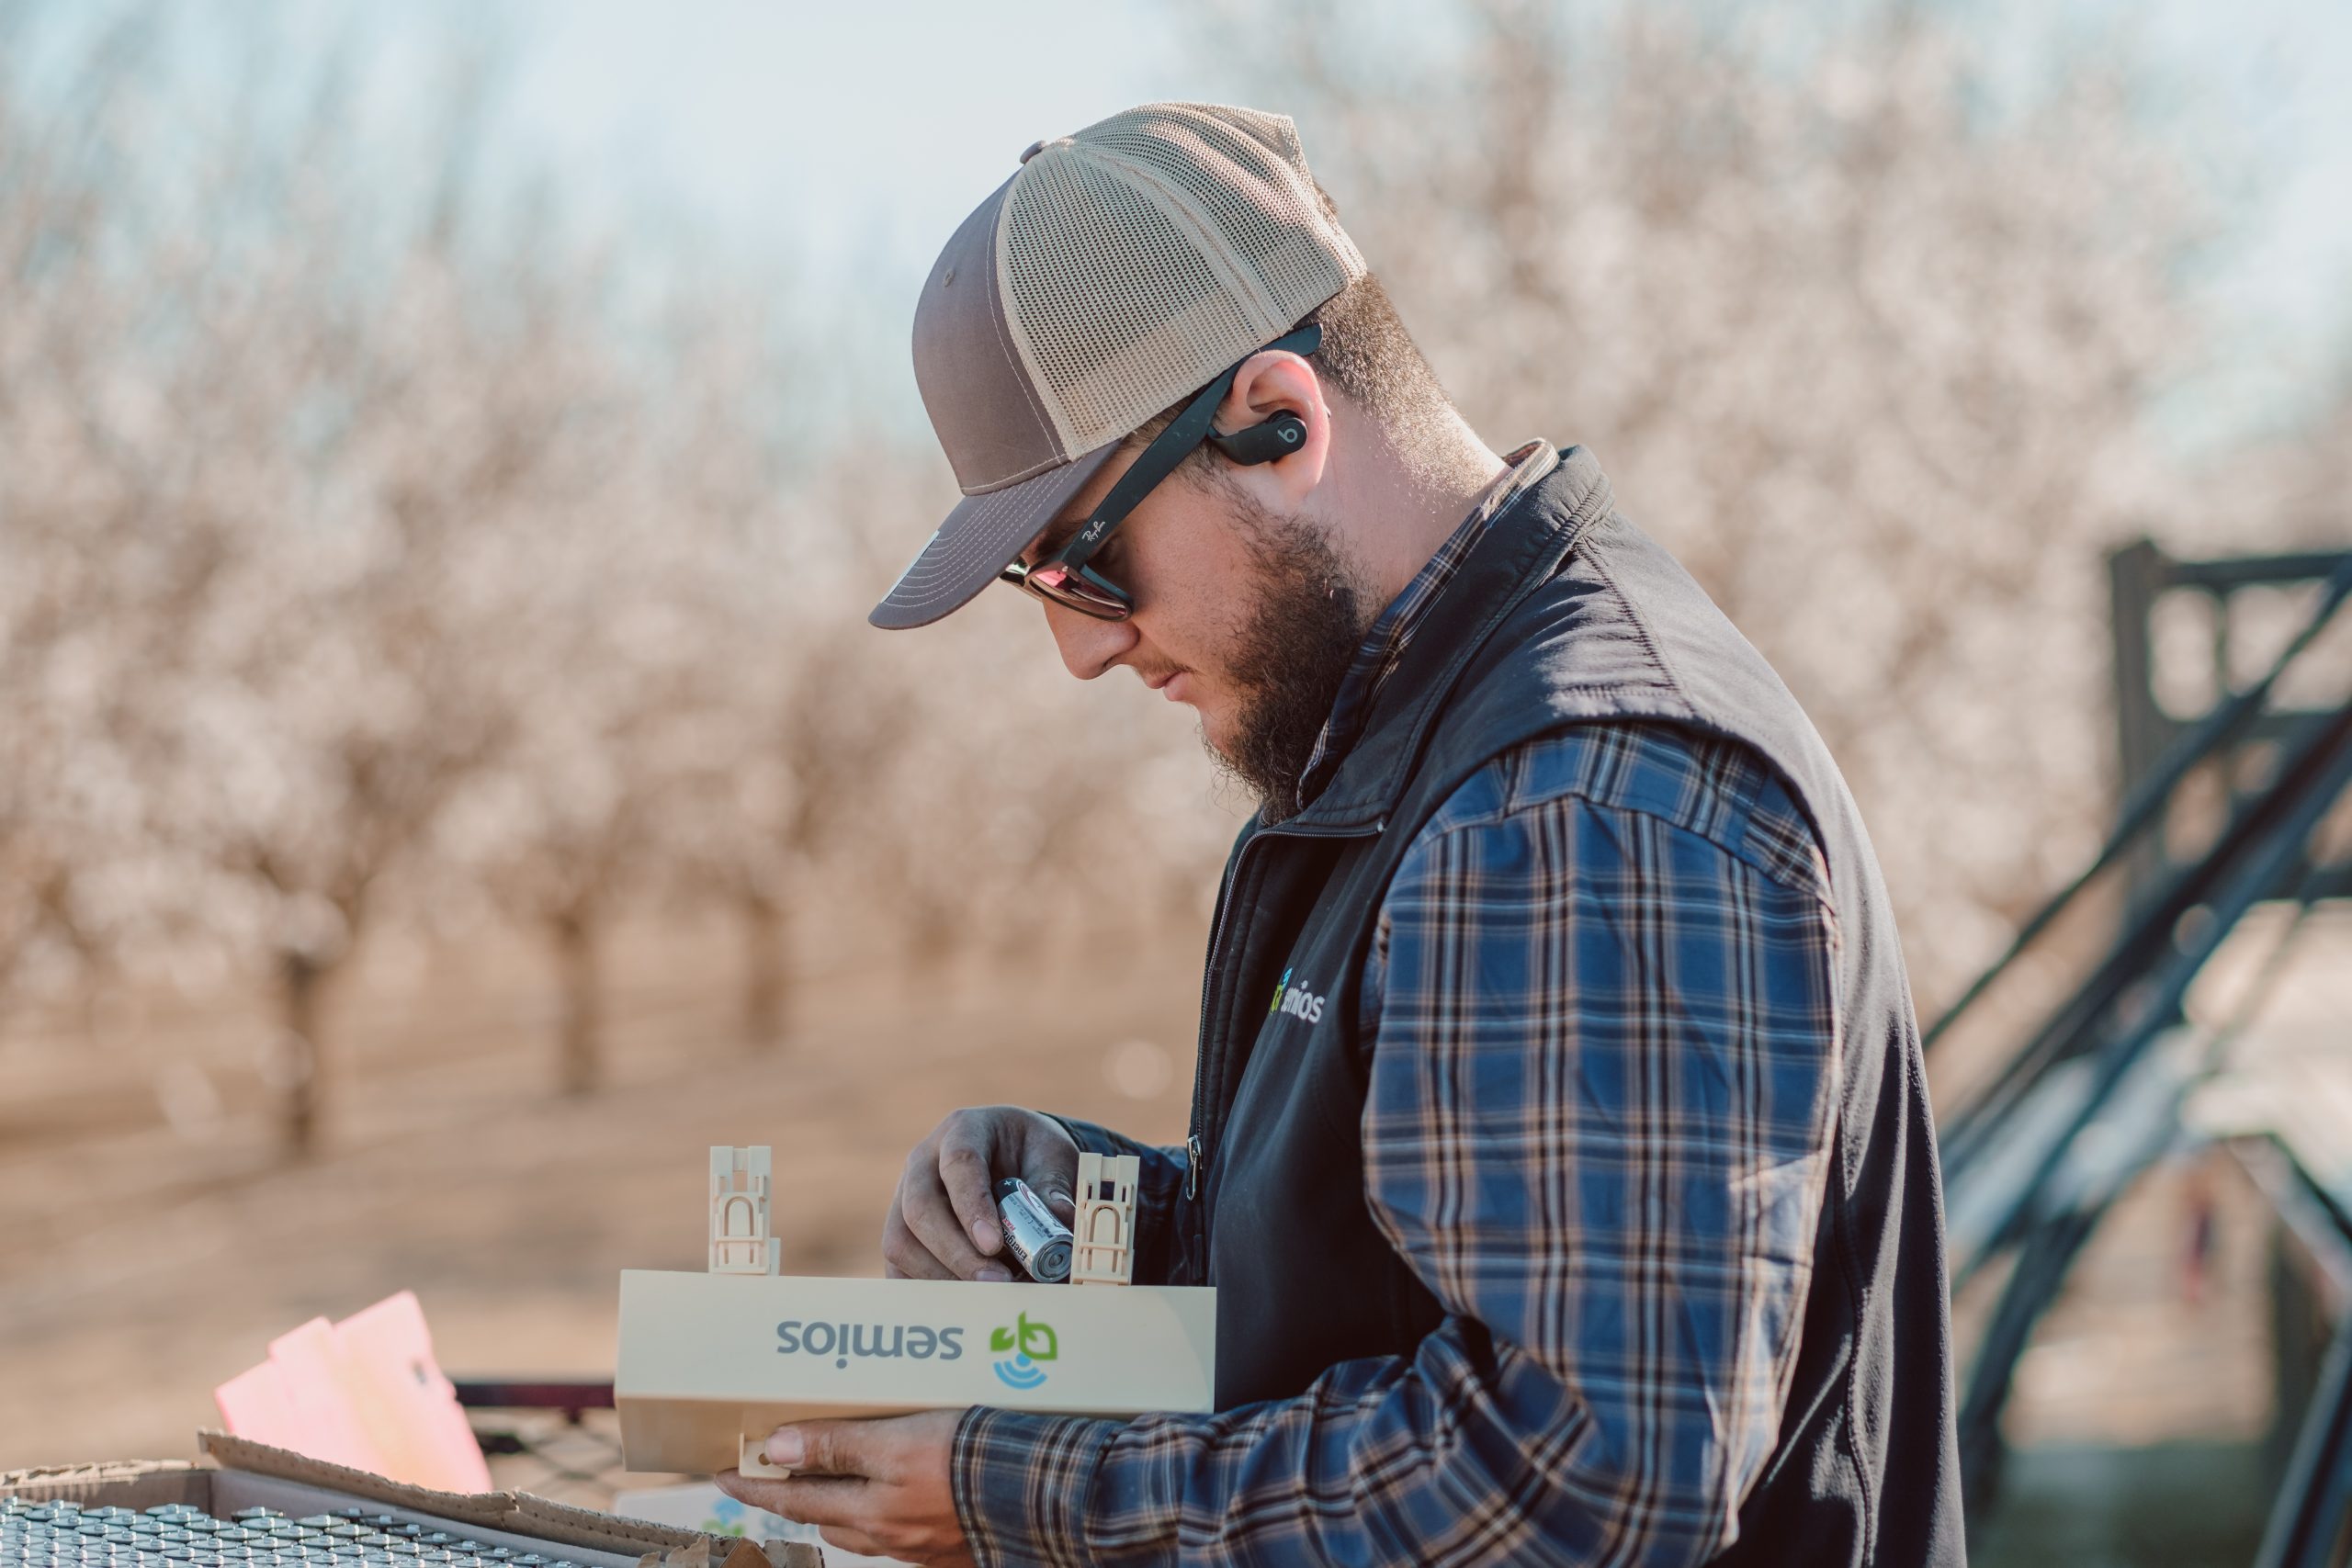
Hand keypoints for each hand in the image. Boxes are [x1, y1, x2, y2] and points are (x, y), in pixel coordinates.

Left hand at [717, 1411, 971, 1566]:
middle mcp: (893, 1537)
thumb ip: (839, 1445)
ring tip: (832, 1477)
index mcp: (872, 1513)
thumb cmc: (974, 1461)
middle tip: (775, 1471)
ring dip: (840, 1504)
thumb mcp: (899, 1442)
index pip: (794, 1500)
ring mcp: (926, 1545)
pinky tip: (902, 1494)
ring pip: (865, 1527)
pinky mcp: (957, 1542)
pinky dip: (885, 1511)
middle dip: (796, 1497)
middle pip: (826, 1519)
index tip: (720, 1473)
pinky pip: (903, 1531)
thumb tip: (777, 1450)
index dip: (754, 1487)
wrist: (1050, 1495)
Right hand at [883, 1105, 1076, 1280]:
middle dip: (957, 1252)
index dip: (972, 1206)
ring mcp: (904, 1198)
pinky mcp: (902, 1233)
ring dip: (942, 1276)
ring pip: (900, 1242)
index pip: (959, 1164)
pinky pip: (898, 1267)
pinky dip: (929, 1291)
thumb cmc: (1031, 1155)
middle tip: (998, 1281)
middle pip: (920, 1209)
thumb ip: (1055, 1187)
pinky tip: (966, 1303)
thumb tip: (1060, 1222)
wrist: (1013, 1156)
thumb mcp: (1053, 1157)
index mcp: (964, 1130)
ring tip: (989, 1294)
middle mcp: (923, 1162)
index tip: (994, 1244)